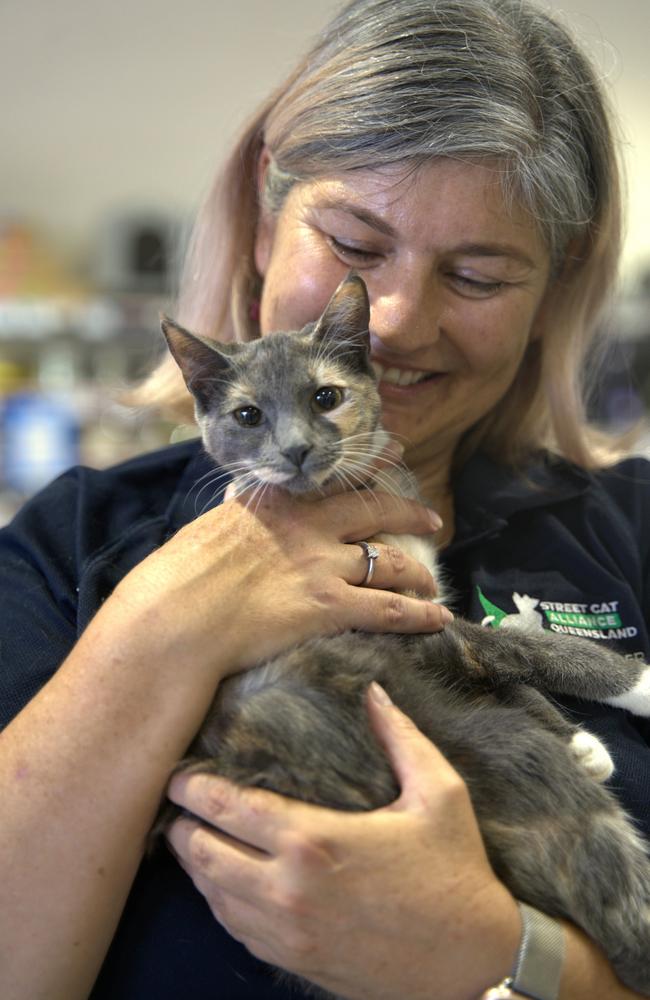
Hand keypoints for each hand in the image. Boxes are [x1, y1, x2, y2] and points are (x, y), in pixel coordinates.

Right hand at [111, 484, 449, 676]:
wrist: (178, 613)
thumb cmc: (183, 576)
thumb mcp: (214, 527)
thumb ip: (240, 514)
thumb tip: (238, 504)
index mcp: (280, 503)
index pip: (336, 476)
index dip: (372, 462)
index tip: (395, 449)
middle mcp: (309, 527)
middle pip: (376, 510)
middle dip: (410, 513)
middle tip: (432, 518)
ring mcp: (321, 565)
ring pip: (390, 562)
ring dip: (418, 573)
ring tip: (432, 584)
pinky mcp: (327, 607)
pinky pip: (388, 609)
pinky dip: (419, 614)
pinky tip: (438, 618)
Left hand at [166, 685, 519, 999]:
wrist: (471, 963)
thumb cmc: (455, 872)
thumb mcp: (440, 794)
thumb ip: (401, 737)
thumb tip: (373, 691)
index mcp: (315, 841)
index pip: (228, 808)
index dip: (193, 788)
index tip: (178, 772)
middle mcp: (287, 889)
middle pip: (203, 852)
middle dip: (182, 823)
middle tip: (178, 800)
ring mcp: (286, 932)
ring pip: (210, 895)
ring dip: (195, 863)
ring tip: (192, 833)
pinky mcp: (292, 961)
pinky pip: (233, 929)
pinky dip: (217, 900)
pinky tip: (222, 880)